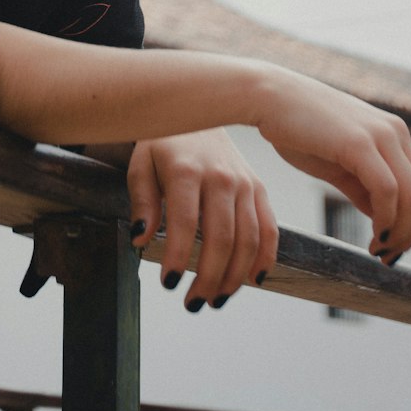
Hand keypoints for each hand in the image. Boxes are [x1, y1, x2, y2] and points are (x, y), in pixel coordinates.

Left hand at [127, 130, 277, 309]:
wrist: (200, 107)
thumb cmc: (165, 140)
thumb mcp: (142, 162)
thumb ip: (142, 200)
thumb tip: (141, 237)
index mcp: (187, 169)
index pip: (185, 222)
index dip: (178, 257)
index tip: (169, 283)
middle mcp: (220, 176)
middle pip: (222, 237)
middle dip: (208, 277)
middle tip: (193, 302)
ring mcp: (244, 182)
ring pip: (248, 239)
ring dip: (234, 277)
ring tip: (216, 299)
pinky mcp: (259, 188)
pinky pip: (269, 228)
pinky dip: (266, 257)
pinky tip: (253, 280)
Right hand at [256, 68, 410, 260]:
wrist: (267, 97)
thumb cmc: (297, 129)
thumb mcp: (339, 162)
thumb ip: (364, 186)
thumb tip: (383, 218)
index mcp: (393, 133)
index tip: (391, 248)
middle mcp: (395, 131)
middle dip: (408, 234)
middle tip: (386, 258)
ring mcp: (379, 134)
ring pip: (410, 196)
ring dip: (399, 232)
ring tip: (378, 251)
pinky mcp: (359, 142)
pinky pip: (387, 191)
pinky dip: (386, 220)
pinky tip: (372, 237)